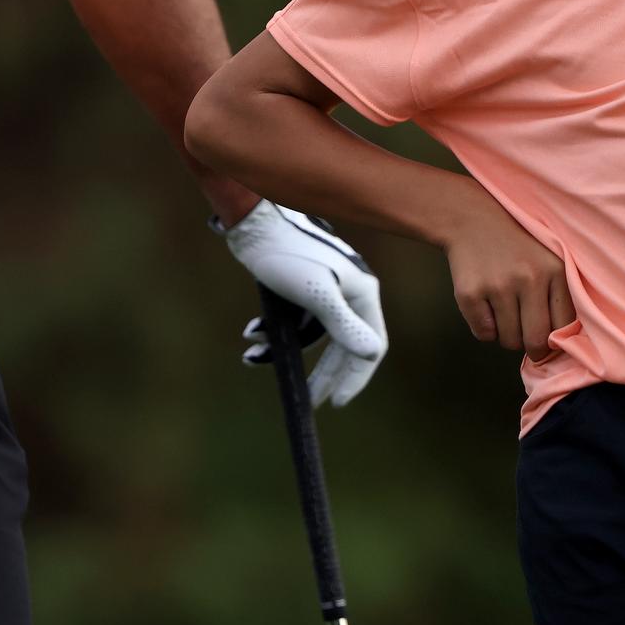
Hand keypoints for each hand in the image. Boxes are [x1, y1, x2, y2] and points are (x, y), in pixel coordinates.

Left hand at [218, 202, 387, 406]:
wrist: (252, 222)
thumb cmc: (287, 254)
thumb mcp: (316, 294)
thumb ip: (343, 325)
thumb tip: (372, 355)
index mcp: (362, 292)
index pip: (371, 345)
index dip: (356, 376)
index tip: (336, 402)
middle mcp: (349, 292)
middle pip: (341, 345)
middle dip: (321, 373)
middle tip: (307, 400)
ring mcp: (325, 289)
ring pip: (310, 334)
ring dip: (283, 346)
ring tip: (254, 353)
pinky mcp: (301, 285)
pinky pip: (294, 320)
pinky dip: (273, 330)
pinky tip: (252, 332)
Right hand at [438, 187, 573, 357]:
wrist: (471, 220)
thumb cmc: (517, 248)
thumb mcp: (549, 260)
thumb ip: (561, 297)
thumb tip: (562, 346)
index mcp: (555, 270)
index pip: (564, 327)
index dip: (555, 340)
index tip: (547, 335)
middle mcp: (529, 278)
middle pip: (536, 341)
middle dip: (532, 348)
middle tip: (526, 337)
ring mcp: (498, 286)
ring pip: (509, 341)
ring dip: (507, 335)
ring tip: (504, 311)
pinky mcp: (470, 294)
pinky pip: (484, 334)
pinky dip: (485, 329)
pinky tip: (486, 305)